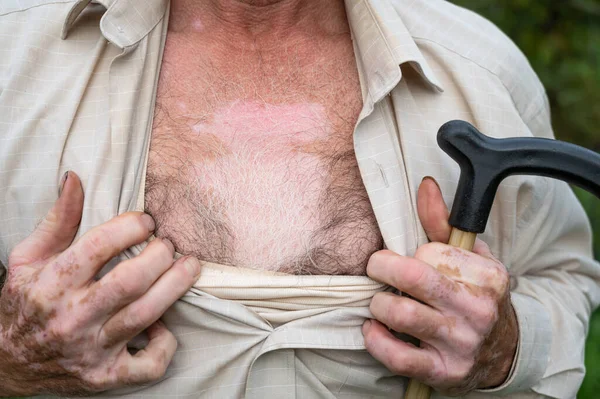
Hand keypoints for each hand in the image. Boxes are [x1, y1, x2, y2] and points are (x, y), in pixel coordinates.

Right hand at [0, 171, 201, 395]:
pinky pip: (148, 365)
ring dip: (177, 286)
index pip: (99, 246)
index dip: (131, 227)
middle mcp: (71, 317)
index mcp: (51, 283)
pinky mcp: (105, 378)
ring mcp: (90, 350)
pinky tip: (163, 326)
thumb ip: (58, 220)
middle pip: (131, 281)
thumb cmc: (24, 303)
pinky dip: (165, 345)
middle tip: (169, 245)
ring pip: (145, 315)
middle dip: (160, 255)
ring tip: (190, 266)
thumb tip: (76, 179)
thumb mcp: (29, 258)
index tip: (146, 221)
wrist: (6, 364)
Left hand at [362, 177, 517, 395]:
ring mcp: (461, 343)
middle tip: (376, 270)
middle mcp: (477, 310)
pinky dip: (375, 341)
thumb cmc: (475, 295)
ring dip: (378, 304)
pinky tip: (374, 329)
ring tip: (380, 302)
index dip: (409, 254)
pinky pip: (398, 357)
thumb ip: (442, 223)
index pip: (429, 252)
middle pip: (413, 277)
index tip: (408, 260)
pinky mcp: (444, 371)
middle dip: (381, 268)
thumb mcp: (469, 258)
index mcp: (487, 276)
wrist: (502, 352)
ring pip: (401, 314)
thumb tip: (425, 186)